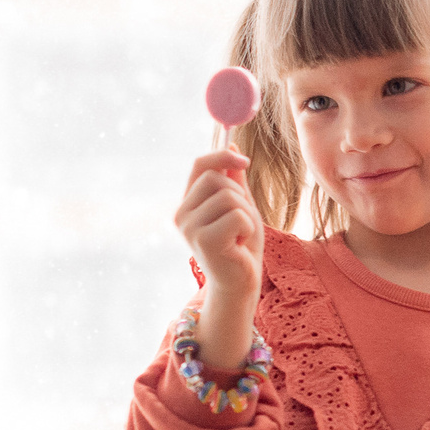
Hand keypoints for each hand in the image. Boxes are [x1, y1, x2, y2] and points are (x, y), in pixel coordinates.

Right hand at [176, 148, 263, 297]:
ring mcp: (190, 228)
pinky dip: (247, 228)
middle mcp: (182, 214)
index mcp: (188, 203)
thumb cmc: (240, 247)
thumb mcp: (240, 207)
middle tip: (241, 221)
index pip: (200, 165)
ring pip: (228, 196)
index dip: (222, 156)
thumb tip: (232, 144)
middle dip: (238, 194)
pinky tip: (240, 245)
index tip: (244, 161)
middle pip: (215, 178)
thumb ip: (234, 181)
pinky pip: (237, 216)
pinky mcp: (204, 240)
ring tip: (240, 235)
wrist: (240, 284)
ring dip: (246, 215)